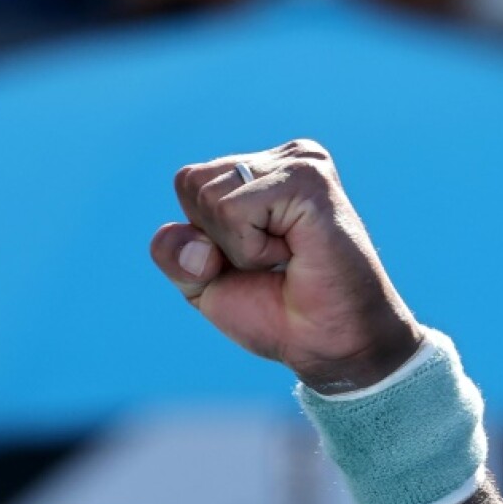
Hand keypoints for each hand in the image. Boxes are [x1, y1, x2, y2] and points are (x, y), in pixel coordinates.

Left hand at [150, 139, 423, 393]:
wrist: (329, 345)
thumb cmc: (274, 312)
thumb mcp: (202, 284)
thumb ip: (174, 253)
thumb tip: (183, 232)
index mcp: (259, 170)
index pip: (187, 183)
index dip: (201, 236)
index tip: (249, 260)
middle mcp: (281, 158)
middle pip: (191, 185)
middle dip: (216, 241)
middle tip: (270, 263)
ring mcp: (299, 163)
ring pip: (210, 198)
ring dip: (238, 249)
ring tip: (285, 259)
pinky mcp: (309, 179)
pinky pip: (234, 211)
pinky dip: (251, 250)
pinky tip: (294, 255)